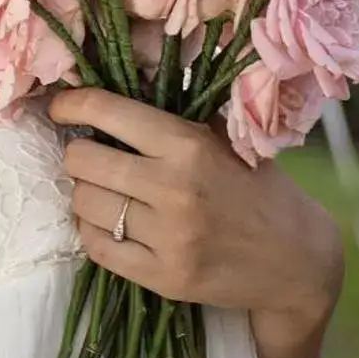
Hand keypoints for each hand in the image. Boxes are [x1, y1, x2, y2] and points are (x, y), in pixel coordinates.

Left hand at [47, 87, 343, 322]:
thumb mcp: (224, 139)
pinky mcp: (164, 277)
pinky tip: (110, 224)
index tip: (60, 108)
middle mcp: (175, 189)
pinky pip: (96, 246)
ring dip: (85, 193)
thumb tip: (117, 80)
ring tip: (105, 191)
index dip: (71, 105)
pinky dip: (92, 231)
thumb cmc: (256, 189)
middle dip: (78, 154)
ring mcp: (169, 237)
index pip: (106, 111)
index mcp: (189, 145)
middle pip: (82, 160)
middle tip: (92, 157)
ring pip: (83, 203)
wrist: (298, 261)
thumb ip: (175, 114)